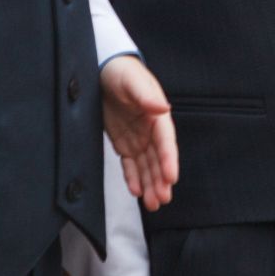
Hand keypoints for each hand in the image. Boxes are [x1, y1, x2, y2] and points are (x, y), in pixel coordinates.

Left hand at [99, 55, 178, 210]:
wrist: (103, 70)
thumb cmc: (121, 72)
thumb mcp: (132, 81)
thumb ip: (146, 95)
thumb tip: (164, 108)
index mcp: (157, 115)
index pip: (165, 142)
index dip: (169, 160)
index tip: (171, 178)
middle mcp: (150, 129)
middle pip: (158, 159)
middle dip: (160, 180)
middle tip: (162, 200)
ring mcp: (137, 137)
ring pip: (146, 166)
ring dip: (150, 184)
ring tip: (153, 204)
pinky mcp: (123, 142)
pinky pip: (130, 164)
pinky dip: (133, 178)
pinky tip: (136, 192)